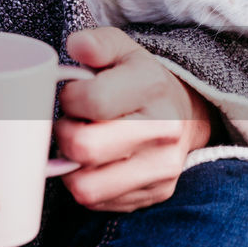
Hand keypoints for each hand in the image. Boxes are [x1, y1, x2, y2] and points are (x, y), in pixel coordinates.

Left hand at [55, 27, 213, 211]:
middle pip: (84, 149)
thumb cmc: (137, 81)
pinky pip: (99, 203)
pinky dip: (88, 185)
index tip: (73, 97)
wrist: (182, 114)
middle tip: (71, 125)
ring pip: (87, 187)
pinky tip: (96, 165)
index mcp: (151, 86)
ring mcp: (162, 167)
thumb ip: (96, 43)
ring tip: (81, 147)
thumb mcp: (120, 50)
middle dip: (64, 136)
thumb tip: (76, 45)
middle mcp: (163, 130)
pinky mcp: (156, 194)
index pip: (91, 101)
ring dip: (72, 168)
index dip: (69, 100)